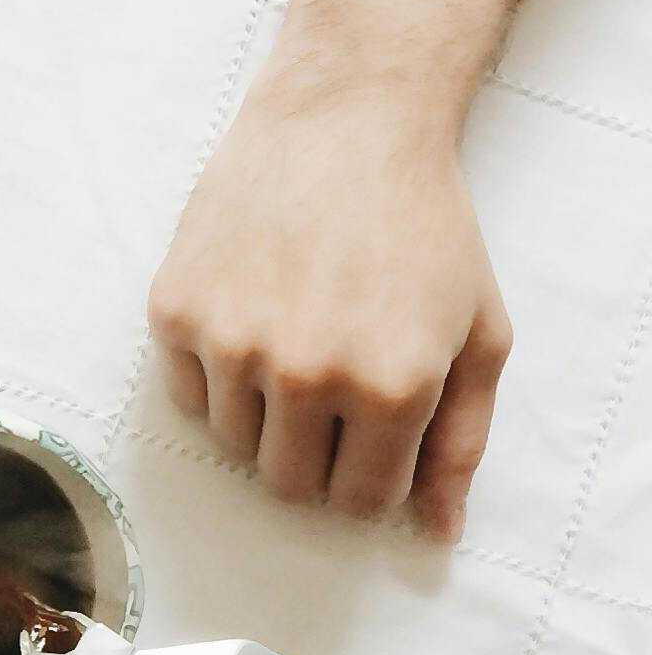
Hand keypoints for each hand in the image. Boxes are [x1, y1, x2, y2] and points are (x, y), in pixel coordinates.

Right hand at [147, 53, 510, 540]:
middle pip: (286, 486)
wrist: (343, 121)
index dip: (367, 475)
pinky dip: (213, 376)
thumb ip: (461, 443)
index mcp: (390, 388)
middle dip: (312, 457)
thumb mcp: (478, 335)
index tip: (370, 437)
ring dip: (260, 415)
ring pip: (231, 444)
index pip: (358, 501)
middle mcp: (306, 375)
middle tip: (329, 396)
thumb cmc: (421, 225)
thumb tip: (436, 532)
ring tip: (292, 343)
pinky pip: (184, 394)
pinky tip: (250, 317)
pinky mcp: (176, 313)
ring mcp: (232, 344)